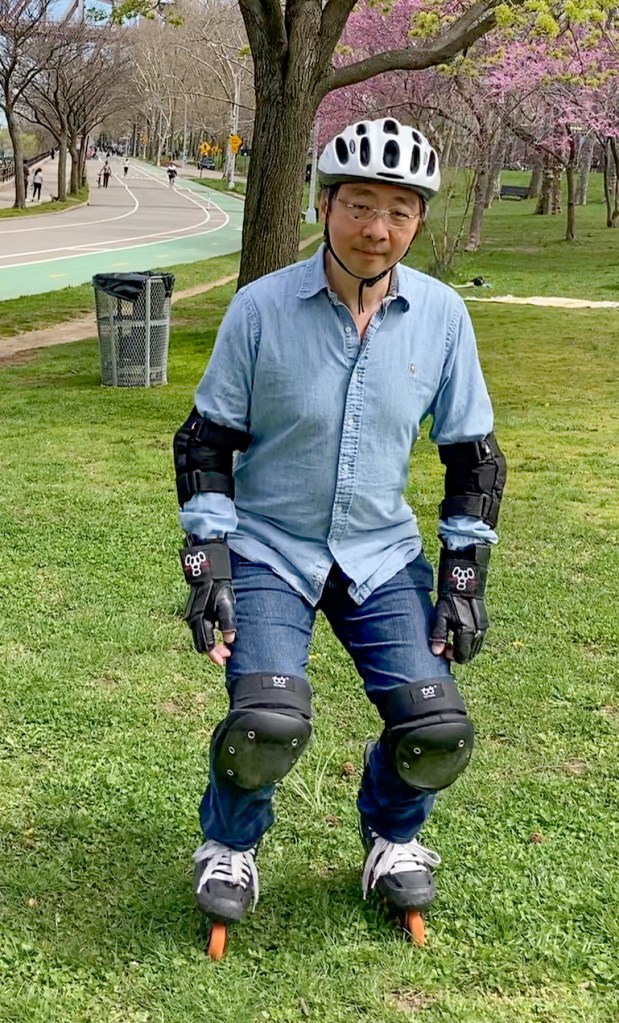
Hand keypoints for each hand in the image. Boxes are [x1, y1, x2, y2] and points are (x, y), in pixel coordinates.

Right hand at [180, 540, 236, 662]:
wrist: (208, 573)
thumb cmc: (218, 588)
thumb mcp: (226, 605)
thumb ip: (228, 623)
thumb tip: (230, 640)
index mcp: (200, 621)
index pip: (206, 645)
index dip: (215, 655)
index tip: (225, 660)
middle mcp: (193, 621)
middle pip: (202, 644)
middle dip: (214, 652)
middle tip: (227, 654)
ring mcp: (192, 618)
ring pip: (201, 638)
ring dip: (212, 645)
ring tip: (225, 646)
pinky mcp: (195, 614)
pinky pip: (201, 631)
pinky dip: (209, 636)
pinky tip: (219, 635)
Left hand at [430, 545, 490, 663]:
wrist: (463, 582)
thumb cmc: (450, 599)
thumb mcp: (440, 616)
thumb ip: (439, 635)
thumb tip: (436, 652)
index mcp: (467, 632)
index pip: (462, 656)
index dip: (452, 657)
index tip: (443, 650)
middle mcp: (478, 632)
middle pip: (470, 655)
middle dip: (458, 654)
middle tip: (447, 646)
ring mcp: (483, 628)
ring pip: (475, 648)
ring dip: (465, 648)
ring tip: (452, 639)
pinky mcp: (485, 623)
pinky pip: (479, 640)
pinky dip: (470, 642)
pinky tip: (460, 634)